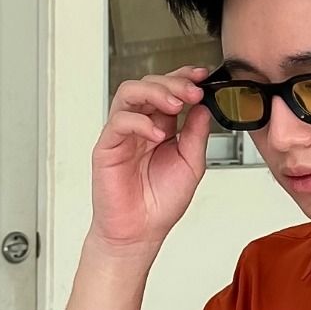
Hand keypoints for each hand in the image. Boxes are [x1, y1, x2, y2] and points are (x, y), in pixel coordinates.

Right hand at [90, 66, 213, 252]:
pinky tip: (158, 134)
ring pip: (130, 93)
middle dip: (173, 83)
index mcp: (161, 127)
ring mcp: (122, 134)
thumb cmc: (160, 203)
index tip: (203, 76)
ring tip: (176, 104)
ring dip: (155, 92)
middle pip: (149, 85)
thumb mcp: (191, 165)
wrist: (140, 233)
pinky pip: (119, 121)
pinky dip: (140, 122)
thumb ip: (196, 135)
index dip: (184, 78)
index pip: (168, 91)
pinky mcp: (107, 146)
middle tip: (193, 91)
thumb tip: (203, 107)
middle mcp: (140, 126)